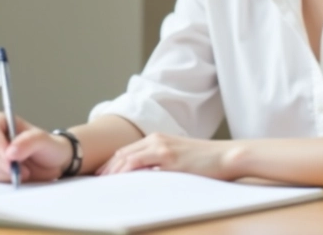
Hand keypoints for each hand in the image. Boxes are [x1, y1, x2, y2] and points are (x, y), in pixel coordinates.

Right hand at [0, 112, 72, 182]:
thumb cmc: (48, 147)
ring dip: (2, 170)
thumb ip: (29, 142)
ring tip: (24, 172)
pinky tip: (16, 177)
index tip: (9, 156)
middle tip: (18, 168)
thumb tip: (10, 152)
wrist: (53, 165)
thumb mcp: (44, 141)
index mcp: (5, 122)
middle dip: (0, 158)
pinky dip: (1, 178)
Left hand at [96, 133, 238, 180]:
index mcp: (158, 138)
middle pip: (122, 154)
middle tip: (96, 182)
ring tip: (102, 184)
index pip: (127, 150)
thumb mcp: (179, 158)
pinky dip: (126, 172)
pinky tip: (120, 181)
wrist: (227, 156)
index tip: (102, 176)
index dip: (111, 163)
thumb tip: (146, 176)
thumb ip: (161, 162)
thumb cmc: (207, 161)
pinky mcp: (169, 158)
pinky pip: (141, 164)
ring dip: (112, 171)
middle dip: (107, 168)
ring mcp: (162, 148)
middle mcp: (157, 140)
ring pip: (127, 158)